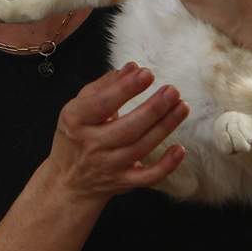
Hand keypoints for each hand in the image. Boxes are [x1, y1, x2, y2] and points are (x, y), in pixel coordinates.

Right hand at [45, 62, 188, 204]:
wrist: (69, 181)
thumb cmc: (77, 135)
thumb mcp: (80, 106)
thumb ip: (105, 85)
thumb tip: (133, 67)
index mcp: (77, 121)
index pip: (102, 103)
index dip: (125, 88)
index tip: (146, 73)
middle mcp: (92, 145)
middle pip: (127, 128)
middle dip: (153, 109)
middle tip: (172, 91)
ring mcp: (108, 166)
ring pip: (141, 148)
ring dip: (165, 127)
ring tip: (182, 107)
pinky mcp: (123, 182)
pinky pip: (148, 177)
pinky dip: (166, 166)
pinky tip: (180, 149)